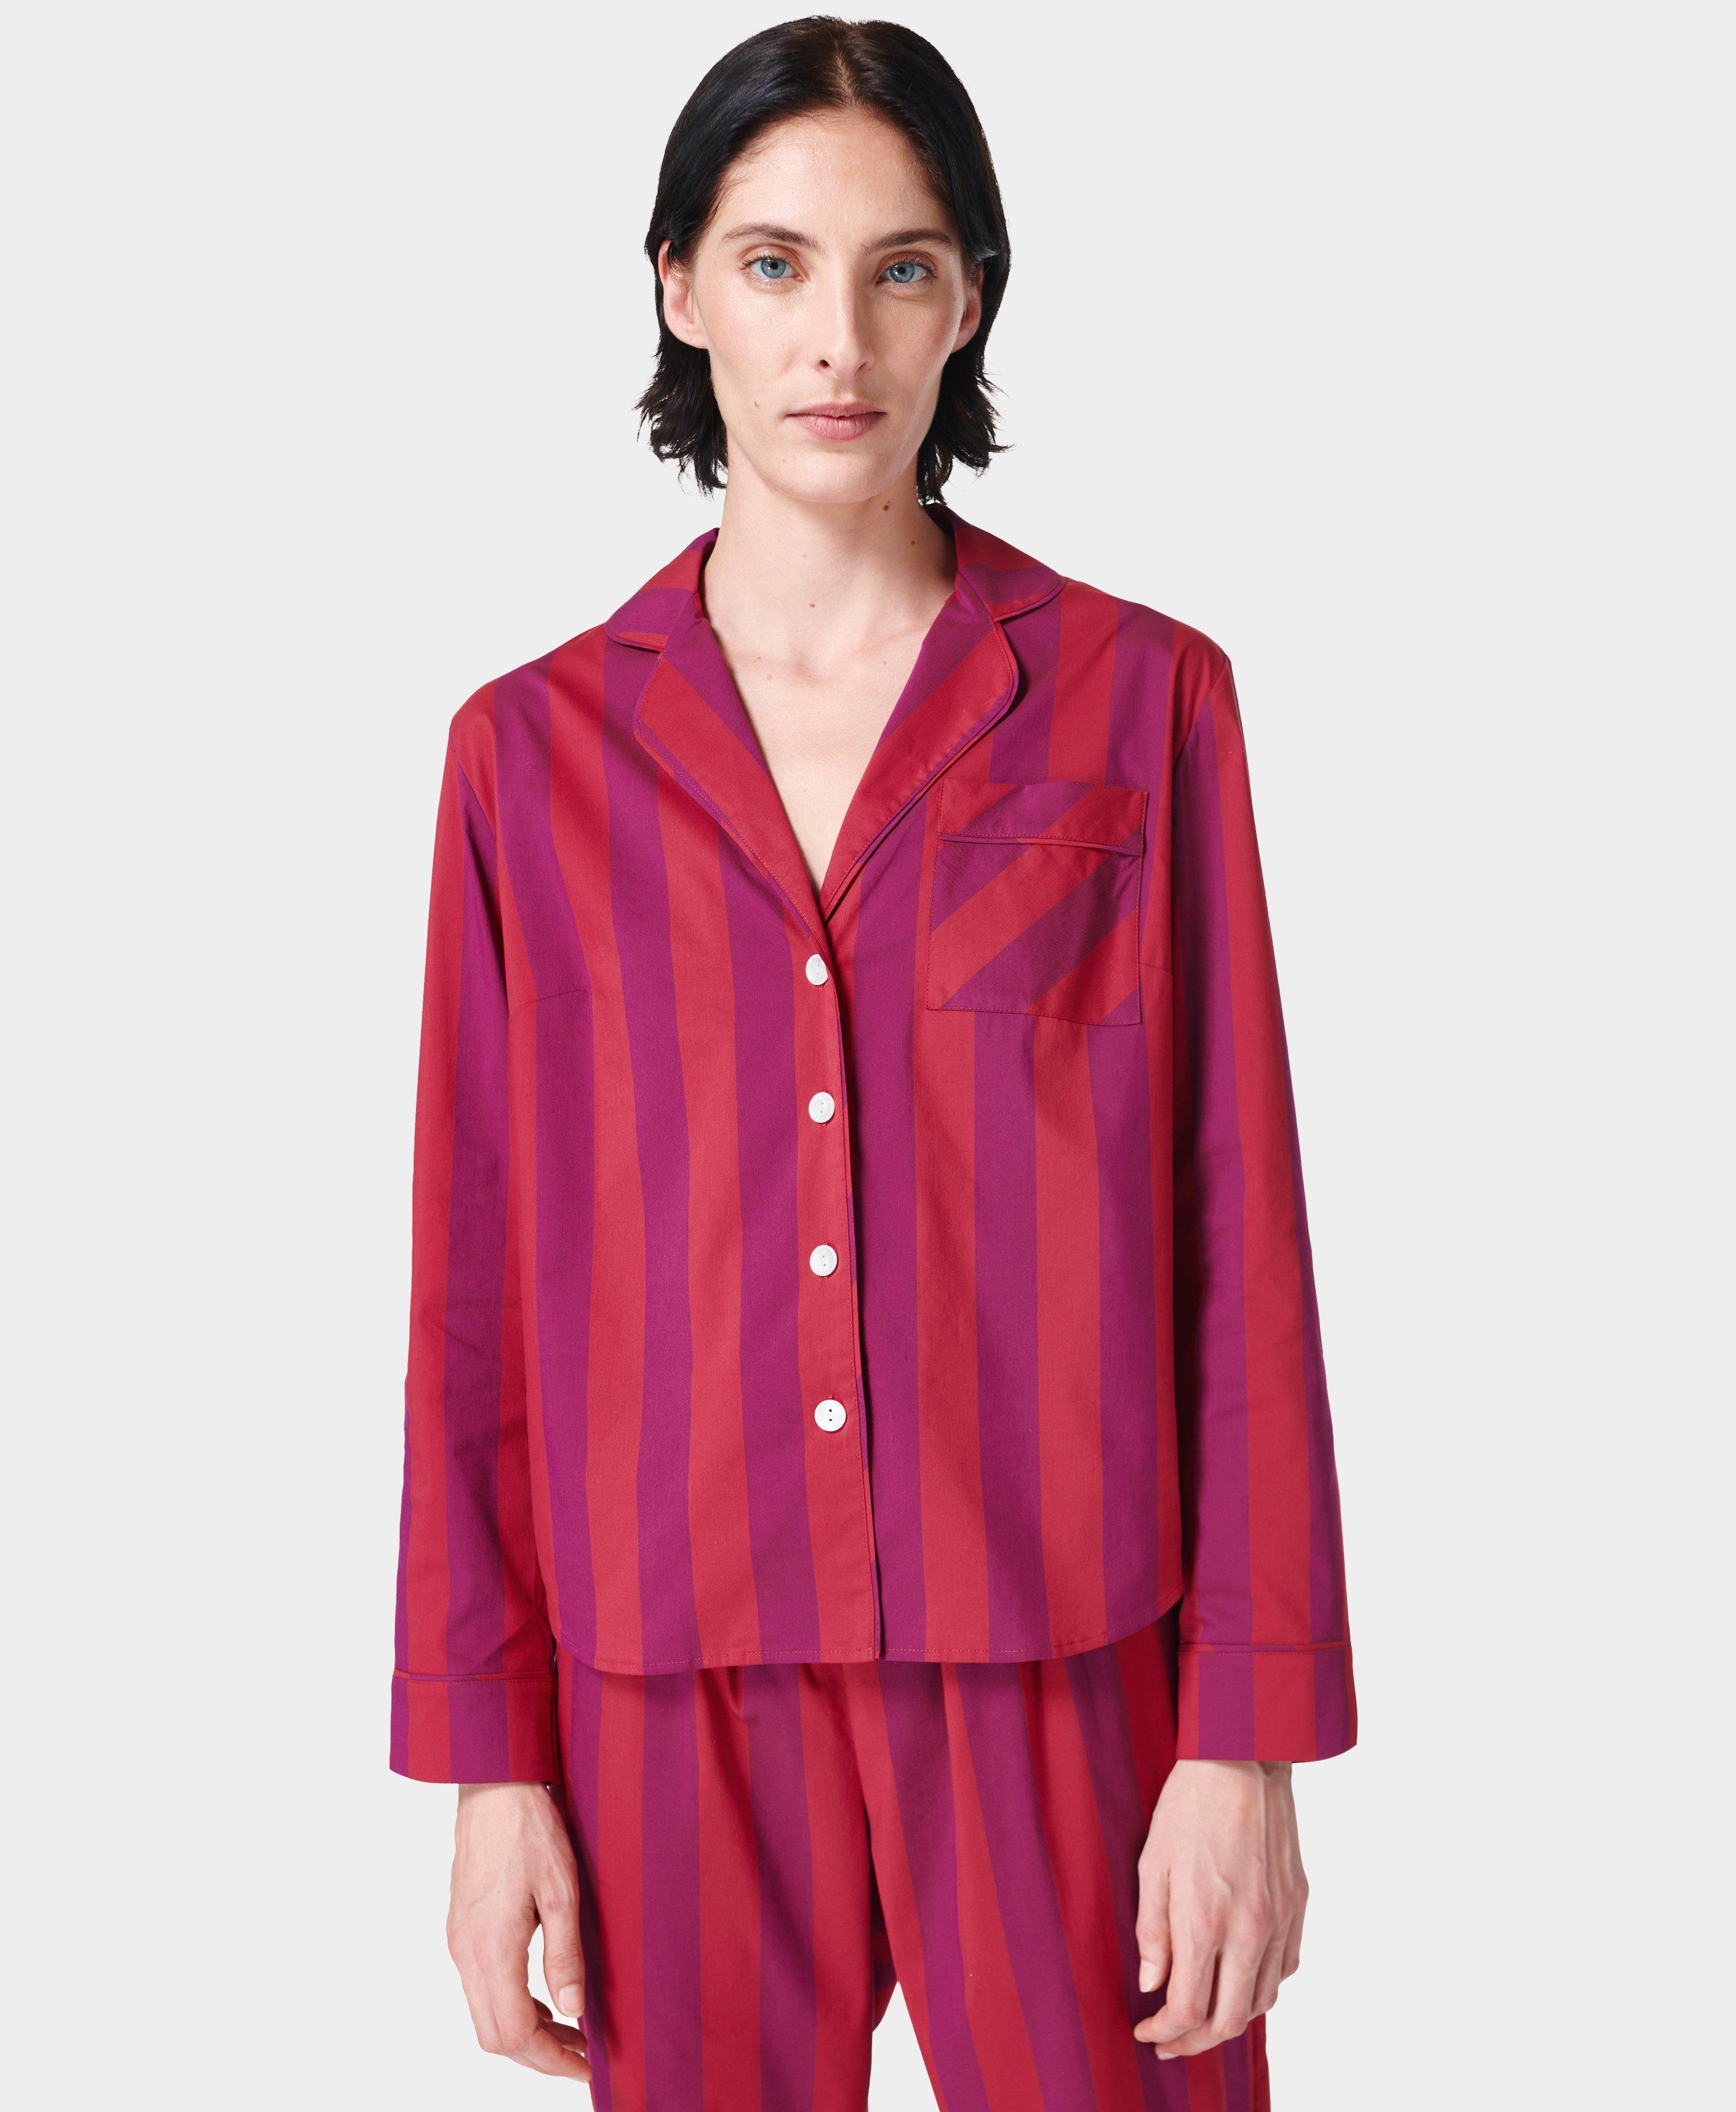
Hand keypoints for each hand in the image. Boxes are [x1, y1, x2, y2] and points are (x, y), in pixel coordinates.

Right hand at [447, 1782, 591, 2082]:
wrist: (494, 1786)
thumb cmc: (530, 1830)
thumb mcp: (562, 1891)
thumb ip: (565, 1955)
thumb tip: (574, 2011)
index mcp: (491, 1949)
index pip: (514, 2034)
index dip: (551, 2060)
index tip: (585, 2067)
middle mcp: (466, 1953)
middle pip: (495, 2036)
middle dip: (539, 2056)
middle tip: (583, 2055)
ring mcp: (459, 1942)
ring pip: (485, 2015)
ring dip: (525, 2032)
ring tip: (571, 2030)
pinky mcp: (461, 1929)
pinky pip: (481, 1988)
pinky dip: (512, 2005)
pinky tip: (543, 1996)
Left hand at [1132, 1758, 1306, 2060]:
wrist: (1241, 1761)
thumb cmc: (1188, 1806)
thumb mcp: (1152, 1865)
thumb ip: (1151, 1932)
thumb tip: (1153, 1984)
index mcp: (1204, 1922)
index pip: (1189, 2009)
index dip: (1165, 2032)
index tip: (1146, 2031)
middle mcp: (1248, 1930)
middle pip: (1229, 2021)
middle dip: (1195, 2043)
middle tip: (1170, 2041)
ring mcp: (1279, 1919)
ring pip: (1262, 2001)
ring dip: (1230, 2020)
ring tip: (1202, 2016)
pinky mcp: (1298, 1904)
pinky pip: (1285, 1968)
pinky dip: (1261, 1988)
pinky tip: (1239, 1980)